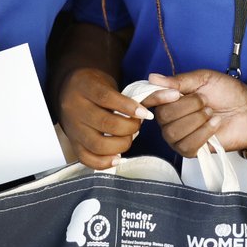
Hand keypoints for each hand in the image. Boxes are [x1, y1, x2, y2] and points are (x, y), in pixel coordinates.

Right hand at [57, 67, 174, 168]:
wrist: (71, 90)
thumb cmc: (98, 87)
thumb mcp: (115, 84)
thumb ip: (144, 93)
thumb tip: (174, 95)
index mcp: (86, 87)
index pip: (107, 98)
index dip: (129, 107)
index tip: (146, 114)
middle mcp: (76, 108)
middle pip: (105, 123)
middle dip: (128, 128)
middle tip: (136, 126)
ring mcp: (72, 128)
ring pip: (97, 143)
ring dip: (119, 145)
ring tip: (127, 138)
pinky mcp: (73, 143)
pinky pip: (86, 158)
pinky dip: (104, 162)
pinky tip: (117, 157)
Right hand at [148, 70, 246, 155]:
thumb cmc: (229, 92)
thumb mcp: (205, 78)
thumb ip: (179, 80)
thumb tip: (153, 78)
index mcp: (171, 99)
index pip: (149, 101)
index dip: (157, 98)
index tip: (175, 94)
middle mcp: (171, 119)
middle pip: (163, 117)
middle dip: (188, 107)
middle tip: (205, 101)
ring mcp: (180, 136)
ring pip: (174, 133)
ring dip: (196, 120)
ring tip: (211, 112)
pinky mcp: (192, 150)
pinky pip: (187, 146)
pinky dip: (203, 132)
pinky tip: (215, 123)